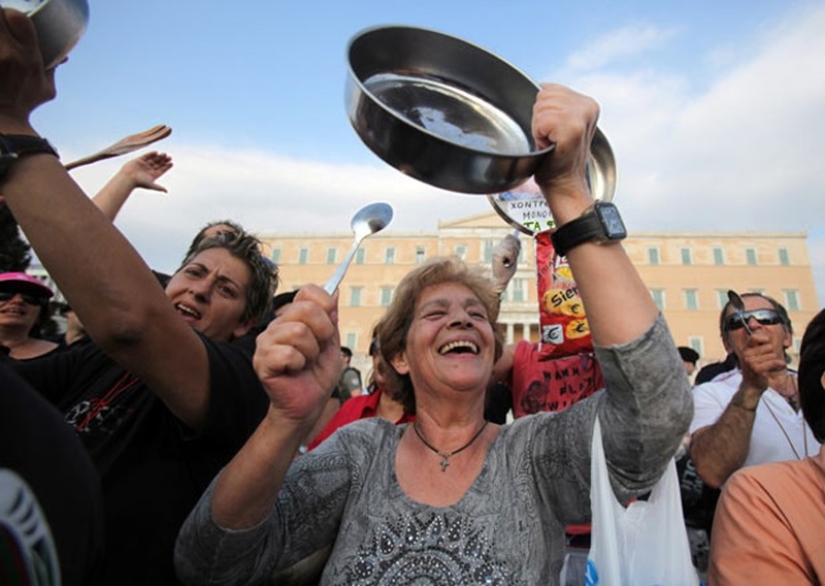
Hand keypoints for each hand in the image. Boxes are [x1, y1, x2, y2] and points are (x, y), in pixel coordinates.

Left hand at [0, 9, 55, 132]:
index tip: (11, 21)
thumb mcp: (46, 88)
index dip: (12, 16)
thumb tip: (63, 57)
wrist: (3, 120)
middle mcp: (8, 55)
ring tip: (0, 41)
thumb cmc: (25, 104)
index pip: (19, 19)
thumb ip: (52, 68)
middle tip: (2, 28)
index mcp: (28, 58)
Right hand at [120, 151, 172, 192]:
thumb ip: (158, 187)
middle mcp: (149, 169)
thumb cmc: (139, 183)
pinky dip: (151, 154)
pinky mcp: (139, 160)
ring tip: (165, 154)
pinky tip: (156, 152)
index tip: (172, 163)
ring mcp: (144, 164)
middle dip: (164, 161)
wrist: (128, 178)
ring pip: (153, 159)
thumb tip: (166, 191)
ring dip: (159, 157)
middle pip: (158, 164)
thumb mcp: (151, 185)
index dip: (167, 167)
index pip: (161, 170)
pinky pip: (146, 156)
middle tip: (169, 157)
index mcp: (152, 175)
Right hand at [253, 285, 340, 423]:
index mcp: (293, 317)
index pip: (309, 292)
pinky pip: (288, 353)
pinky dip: (299, 365)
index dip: (326, 307)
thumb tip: (334, 291)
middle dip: (323, 333)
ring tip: (305, 363)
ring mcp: (266, 342)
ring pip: (298, 332)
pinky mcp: (262, 361)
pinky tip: (294, 371)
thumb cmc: (318, 375)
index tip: (328, 328)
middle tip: (317, 351)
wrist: (309, 405)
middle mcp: (277, 325)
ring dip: (311, 353)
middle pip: (306, 310)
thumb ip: (331, 318)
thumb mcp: (332, 344)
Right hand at [491, 233, 519, 292]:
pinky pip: (510, 253)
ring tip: (508, 263)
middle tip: (510, 261)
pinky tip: (506, 264)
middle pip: (512, 240)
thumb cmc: (506, 272)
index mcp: (501, 247)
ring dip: (513, 257)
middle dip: (515, 251)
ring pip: (512, 247)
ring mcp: (496, 250)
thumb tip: (513, 234)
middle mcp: (498, 247)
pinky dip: (511, 260)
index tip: (514, 254)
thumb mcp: (512, 258)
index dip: (516, 244)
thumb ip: (513, 247)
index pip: (511, 237)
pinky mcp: (496, 254)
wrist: (499, 282)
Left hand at [531, 84, 599, 221]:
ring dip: (539, 128)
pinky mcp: (573, 128)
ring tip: (551, 142)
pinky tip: (549, 145)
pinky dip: (539, 135)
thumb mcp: (559, 124)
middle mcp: (587, 106)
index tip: (553, 132)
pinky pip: (541, 120)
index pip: (548, 88)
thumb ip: (555, 104)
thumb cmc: (556, 160)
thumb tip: (541, 86)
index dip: (542, 112)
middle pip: (543, 96)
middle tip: (551, 139)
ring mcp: (582, 116)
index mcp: (587, 103)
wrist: (564, 185)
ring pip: (541, 107)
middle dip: (539, 119)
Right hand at [738, 329, 787, 392]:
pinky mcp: (757, 369)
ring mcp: (751, 362)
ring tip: (769, 366)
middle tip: (766, 360)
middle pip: (768, 346)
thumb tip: (752, 320)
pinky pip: (774, 361)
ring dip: (775, 361)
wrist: (752, 386)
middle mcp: (746, 354)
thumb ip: (756, 340)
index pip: (754, 337)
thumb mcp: (754, 354)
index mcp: (746, 349)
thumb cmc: (756, 369)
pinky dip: (779, 364)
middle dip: (772, 353)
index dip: (763, 338)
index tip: (766, 342)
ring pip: (773, 355)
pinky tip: (779, 367)